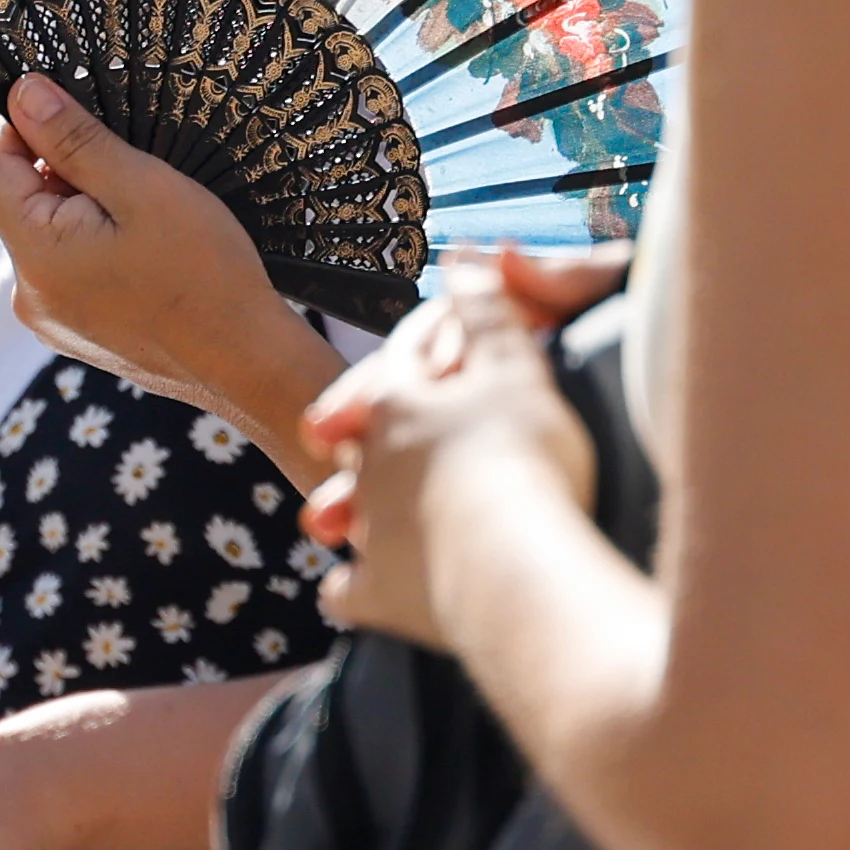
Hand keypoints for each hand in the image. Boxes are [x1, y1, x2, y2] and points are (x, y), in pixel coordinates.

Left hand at [0, 76, 340, 446]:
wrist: (247, 363)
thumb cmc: (204, 274)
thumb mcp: (141, 187)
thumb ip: (74, 139)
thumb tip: (23, 93)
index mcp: (34, 253)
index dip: (23, 132)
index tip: (73, 119)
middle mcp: (27, 294)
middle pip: (17, 204)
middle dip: (61, 174)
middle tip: (126, 172)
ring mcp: (50, 320)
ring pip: (45, 238)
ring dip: (81, 212)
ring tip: (143, 218)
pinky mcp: (75, 334)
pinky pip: (67, 272)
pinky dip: (94, 249)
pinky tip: (145, 253)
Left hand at [305, 249, 595, 643]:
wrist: (511, 563)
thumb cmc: (521, 456)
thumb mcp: (516, 366)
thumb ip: (492, 308)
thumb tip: (472, 253)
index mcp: (399, 402)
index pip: (400, 364)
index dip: (414, 349)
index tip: (416, 354)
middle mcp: (370, 463)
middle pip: (359, 436)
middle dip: (352, 428)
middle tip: (328, 430)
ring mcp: (371, 531)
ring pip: (346, 510)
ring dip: (344, 508)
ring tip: (332, 518)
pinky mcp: (383, 597)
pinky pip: (353, 593)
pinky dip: (355, 590)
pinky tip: (357, 592)